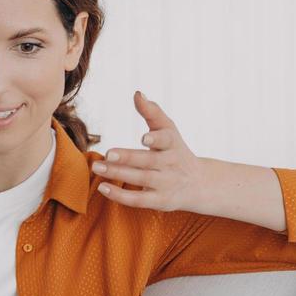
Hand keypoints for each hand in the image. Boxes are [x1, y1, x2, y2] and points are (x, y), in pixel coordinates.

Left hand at [92, 90, 207, 211]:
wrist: (198, 183)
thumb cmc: (175, 151)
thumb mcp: (169, 130)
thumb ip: (152, 112)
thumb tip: (137, 94)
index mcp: (173, 144)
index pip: (166, 140)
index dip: (156, 139)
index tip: (143, 138)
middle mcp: (171, 164)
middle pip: (149, 161)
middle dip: (128, 157)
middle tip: (108, 153)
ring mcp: (166, 184)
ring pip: (141, 179)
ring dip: (118, 174)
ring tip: (97, 167)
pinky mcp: (160, 201)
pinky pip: (139, 200)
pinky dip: (120, 195)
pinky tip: (103, 188)